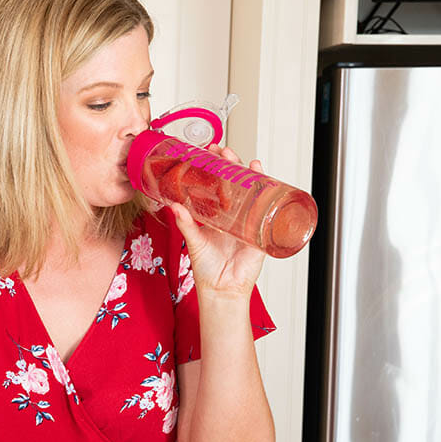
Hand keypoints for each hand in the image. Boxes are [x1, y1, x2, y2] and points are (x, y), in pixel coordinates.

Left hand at [168, 145, 266, 297]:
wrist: (222, 290)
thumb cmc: (207, 269)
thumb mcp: (194, 243)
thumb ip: (185, 225)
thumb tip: (173, 206)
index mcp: (215, 216)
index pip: (216, 185)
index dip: (213, 168)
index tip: (207, 152)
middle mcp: (232, 215)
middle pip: (235, 183)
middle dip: (230, 164)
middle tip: (223, 151)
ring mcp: (247, 220)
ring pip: (251, 191)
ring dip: (249, 173)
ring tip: (243, 161)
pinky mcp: (259, 230)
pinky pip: (266, 208)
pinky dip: (268, 191)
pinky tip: (265, 178)